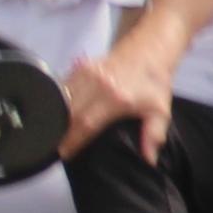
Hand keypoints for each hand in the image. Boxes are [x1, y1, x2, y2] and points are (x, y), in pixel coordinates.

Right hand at [57, 43, 175, 161]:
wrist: (149, 51)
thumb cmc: (154, 84)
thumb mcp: (160, 112)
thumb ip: (153, 136)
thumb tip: (148, 160)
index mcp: (116, 98)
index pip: (87, 124)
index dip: (73, 141)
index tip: (64, 154)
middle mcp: (98, 85)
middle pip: (70, 112)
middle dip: (60, 131)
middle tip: (53, 148)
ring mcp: (87, 73)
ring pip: (63, 97)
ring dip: (56, 115)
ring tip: (52, 132)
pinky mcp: (81, 66)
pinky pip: (63, 85)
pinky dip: (58, 99)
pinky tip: (56, 110)